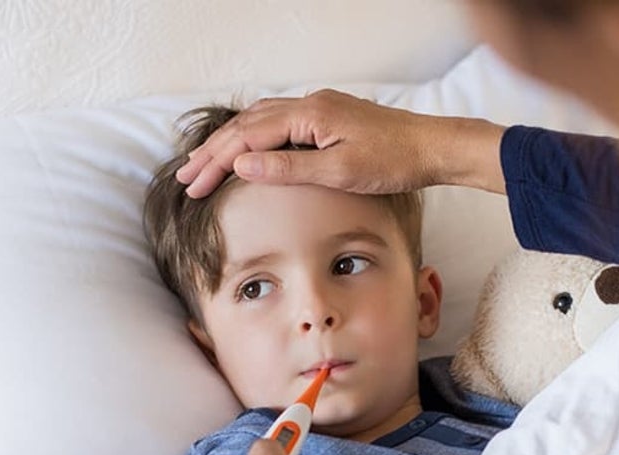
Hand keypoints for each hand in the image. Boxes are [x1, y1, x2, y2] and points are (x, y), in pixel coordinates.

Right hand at [174, 89, 506, 197]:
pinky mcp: (328, 118)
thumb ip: (287, 168)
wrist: (432, 148)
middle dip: (214, 152)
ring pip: (261, 121)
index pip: (247, 137)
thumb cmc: (392, 162)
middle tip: (187, 178)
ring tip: (205, 164)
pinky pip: (279, 123)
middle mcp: (309, 105)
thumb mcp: (338, 172)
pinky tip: (247, 150)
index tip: (194, 185)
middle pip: (247, 125)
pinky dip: (254, 138)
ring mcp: (318, 109)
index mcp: (308, 115)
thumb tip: (241, 164)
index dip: (216, 162)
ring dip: (231, 143)